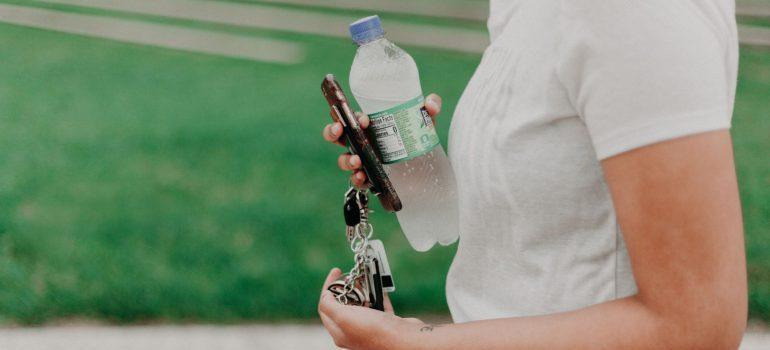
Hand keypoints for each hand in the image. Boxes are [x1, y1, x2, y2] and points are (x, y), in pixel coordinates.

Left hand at [318, 268, 424, 349]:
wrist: (405, 340)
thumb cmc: (374, 332)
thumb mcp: (344, 317)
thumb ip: (329, 305)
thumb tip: (325, 296)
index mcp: (340, 332)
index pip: (326, 307)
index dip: (328, 288)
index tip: (336, 272)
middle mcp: (353, 331)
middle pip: (344, 305)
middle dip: (347, 288)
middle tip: (351, 276)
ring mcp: (370, 327)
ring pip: (363, 304)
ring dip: (364, 289)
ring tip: (365, 278)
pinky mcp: (386, 323)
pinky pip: (379, 305)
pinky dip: (378, 294)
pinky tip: (379, 285)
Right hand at [321, 94, 442, 187]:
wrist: (428, 168)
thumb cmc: (419, 138)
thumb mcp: (425, 121)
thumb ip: (430, 107)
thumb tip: (431, 103)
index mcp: (370, 125)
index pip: (351, 117)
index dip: (349, 115)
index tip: (363, 119)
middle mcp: (363, 142)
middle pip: (338, 135)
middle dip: (332, 131)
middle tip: (339, 130)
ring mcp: (365, 161)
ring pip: (344, 159)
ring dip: (346, 159)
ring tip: (357, 160)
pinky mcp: (371, 178)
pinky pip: (357, 181)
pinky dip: (356, 179)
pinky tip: (361, 177)